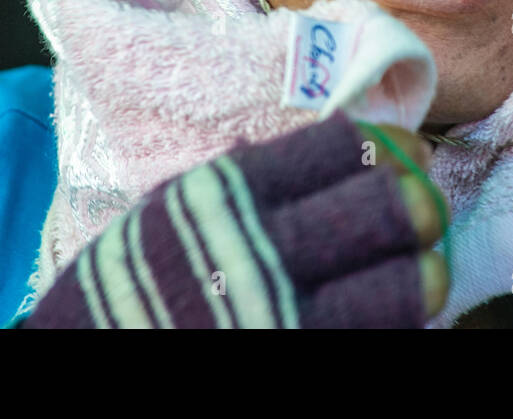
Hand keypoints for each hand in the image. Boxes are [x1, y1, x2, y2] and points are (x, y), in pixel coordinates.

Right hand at [25, 113, 449, 327]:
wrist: (88, 353)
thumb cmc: (128, 285)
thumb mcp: (171, 213)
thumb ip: (247, 183)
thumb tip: (341, 148)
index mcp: (229, 197)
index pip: (341, 148)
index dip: (386, 147)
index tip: (404, 152)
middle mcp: (263, 254)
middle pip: (387, 211)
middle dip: (419, 205)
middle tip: (423, 209)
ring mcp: (284, 320)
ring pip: (403, 289)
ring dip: (424, 274)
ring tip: (423, 272)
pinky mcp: (302, 364)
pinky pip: (377, 338)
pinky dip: (396, 323)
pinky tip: (389, 316)